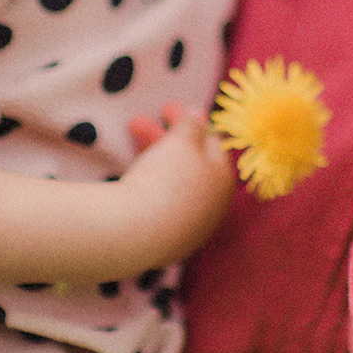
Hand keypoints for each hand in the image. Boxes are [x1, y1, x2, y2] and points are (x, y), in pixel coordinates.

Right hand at [120, 103, 234, 260]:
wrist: (136, 233)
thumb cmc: (166, 180)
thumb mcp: (181, 141)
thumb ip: (192, 124)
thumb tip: (200, 113)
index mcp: (224, 179)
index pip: (212, 143)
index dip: (189, 122)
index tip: (166, 109)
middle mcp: (213, 206)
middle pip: (190, 164)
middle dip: (163, 139)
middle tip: (136, 123)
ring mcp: (192, 227)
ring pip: (175, 184)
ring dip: (154, 159)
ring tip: (129, 144)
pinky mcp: (170, 242)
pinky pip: (164, 206)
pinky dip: (152, 186)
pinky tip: (135, 177)